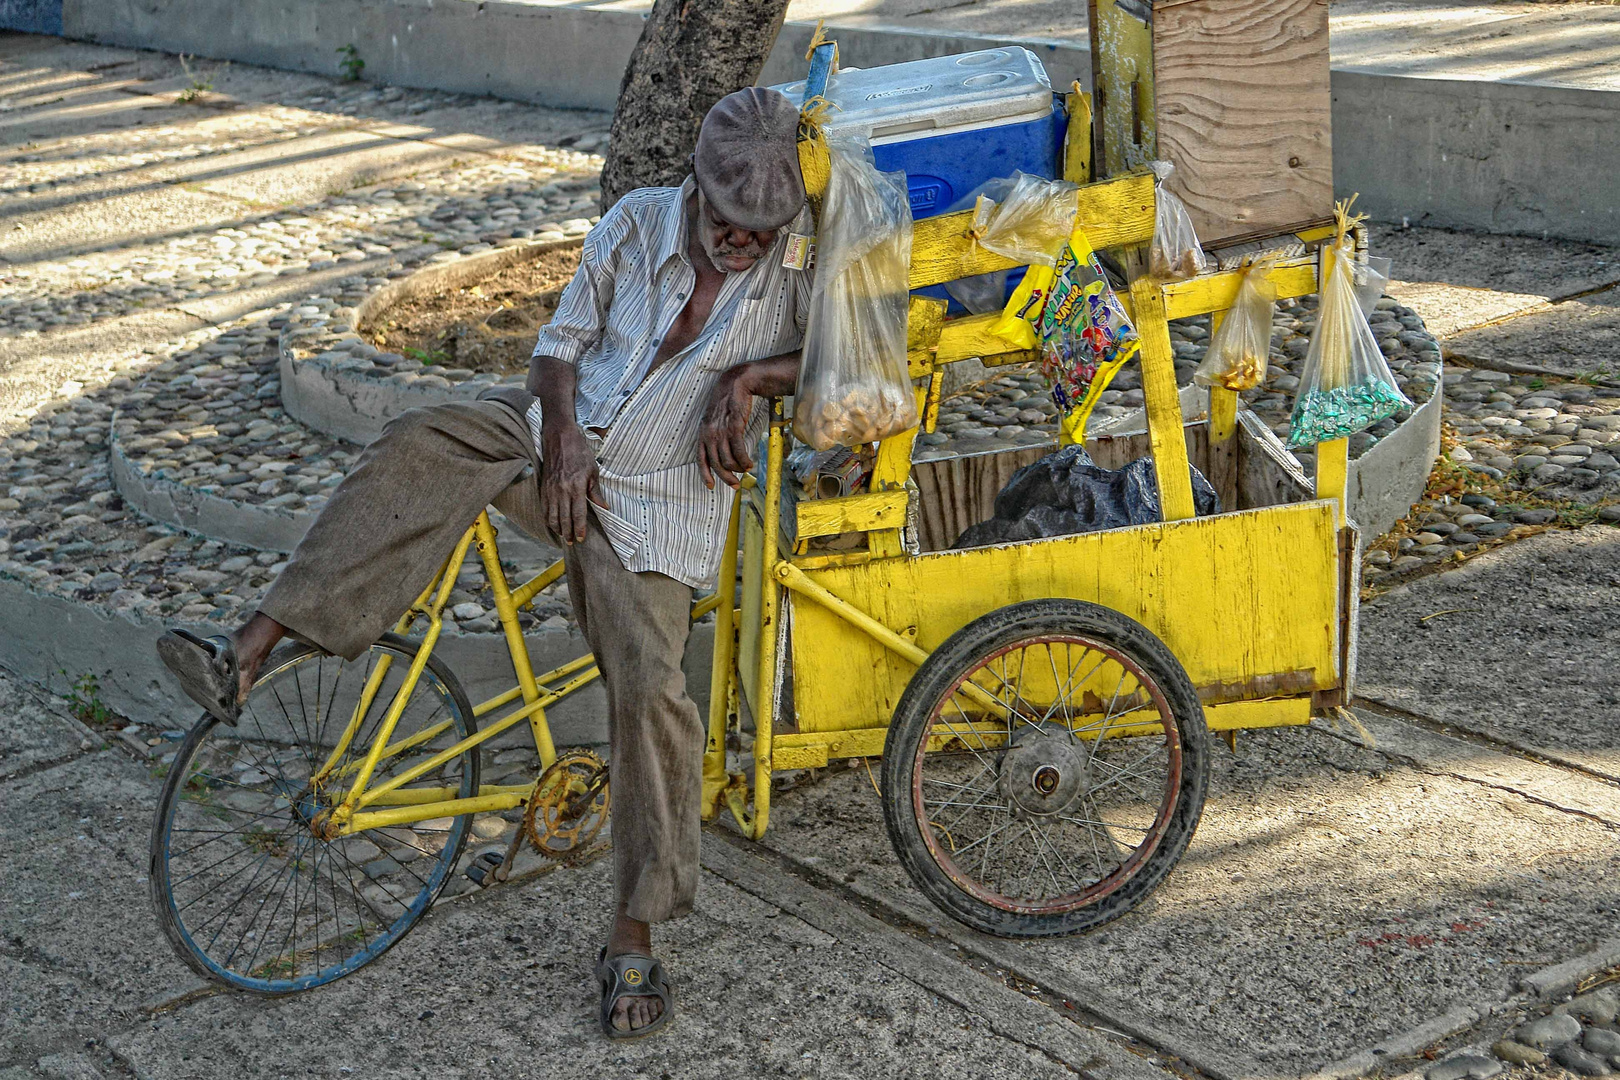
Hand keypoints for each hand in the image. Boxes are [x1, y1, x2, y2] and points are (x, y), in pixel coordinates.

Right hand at [541, 420, 606, 543]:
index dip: (579, 528)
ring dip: (557, 528)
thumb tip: (604, 507)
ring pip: (552, 515)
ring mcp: (551, 489)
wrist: (560, 439)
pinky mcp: (544, 487)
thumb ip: (596, 491)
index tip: (581, 538)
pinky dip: (547, 518)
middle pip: (564, 518)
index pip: (578, 514)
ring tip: (563, 536)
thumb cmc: (579, 453)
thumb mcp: (593, 471)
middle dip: (568, 533)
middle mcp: (562, 490)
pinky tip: (552, 524)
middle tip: (571, 542)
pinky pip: (544, 508)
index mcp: (576, 487)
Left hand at [698, 367, 756, 489]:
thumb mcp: (716, 419)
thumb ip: (716, 435)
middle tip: (736, 485)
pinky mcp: (734, 427)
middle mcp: (709, 433)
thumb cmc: (728, 401)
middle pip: (716, 464)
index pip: (700, 459)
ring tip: (746, 469)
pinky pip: (739, 451)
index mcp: (702, 432)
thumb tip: (722, 453)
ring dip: (739, 469)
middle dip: (727, 478)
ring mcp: (721, 430)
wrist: (737, 383)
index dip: (705, 475)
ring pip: (729, 460)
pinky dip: (745, 461)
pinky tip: (750, 463)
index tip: (711, 487)